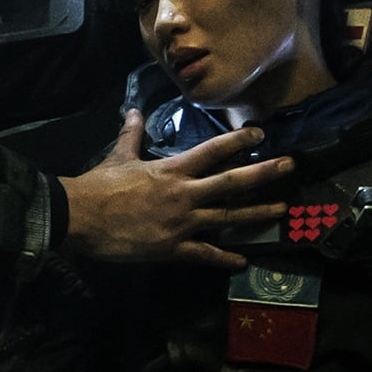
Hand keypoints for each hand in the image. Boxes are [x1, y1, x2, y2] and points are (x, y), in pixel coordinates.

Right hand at [56, 111, 295, 269]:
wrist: (80, 217)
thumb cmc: (99, 185)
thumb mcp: (119, 156)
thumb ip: (132, 134)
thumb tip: (133, 110)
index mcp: (173, 170)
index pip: (213, 150)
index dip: (239, 141)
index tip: (260, 135)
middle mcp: (184, 194)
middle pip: (232, 182)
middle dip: (264, 173)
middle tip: (291, 166)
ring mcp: (182, 223)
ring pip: (228, 218)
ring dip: (257, 214)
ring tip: (282, 210)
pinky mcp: (172, 247)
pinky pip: (205, 254)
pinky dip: (225, 259)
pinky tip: (242, 261)